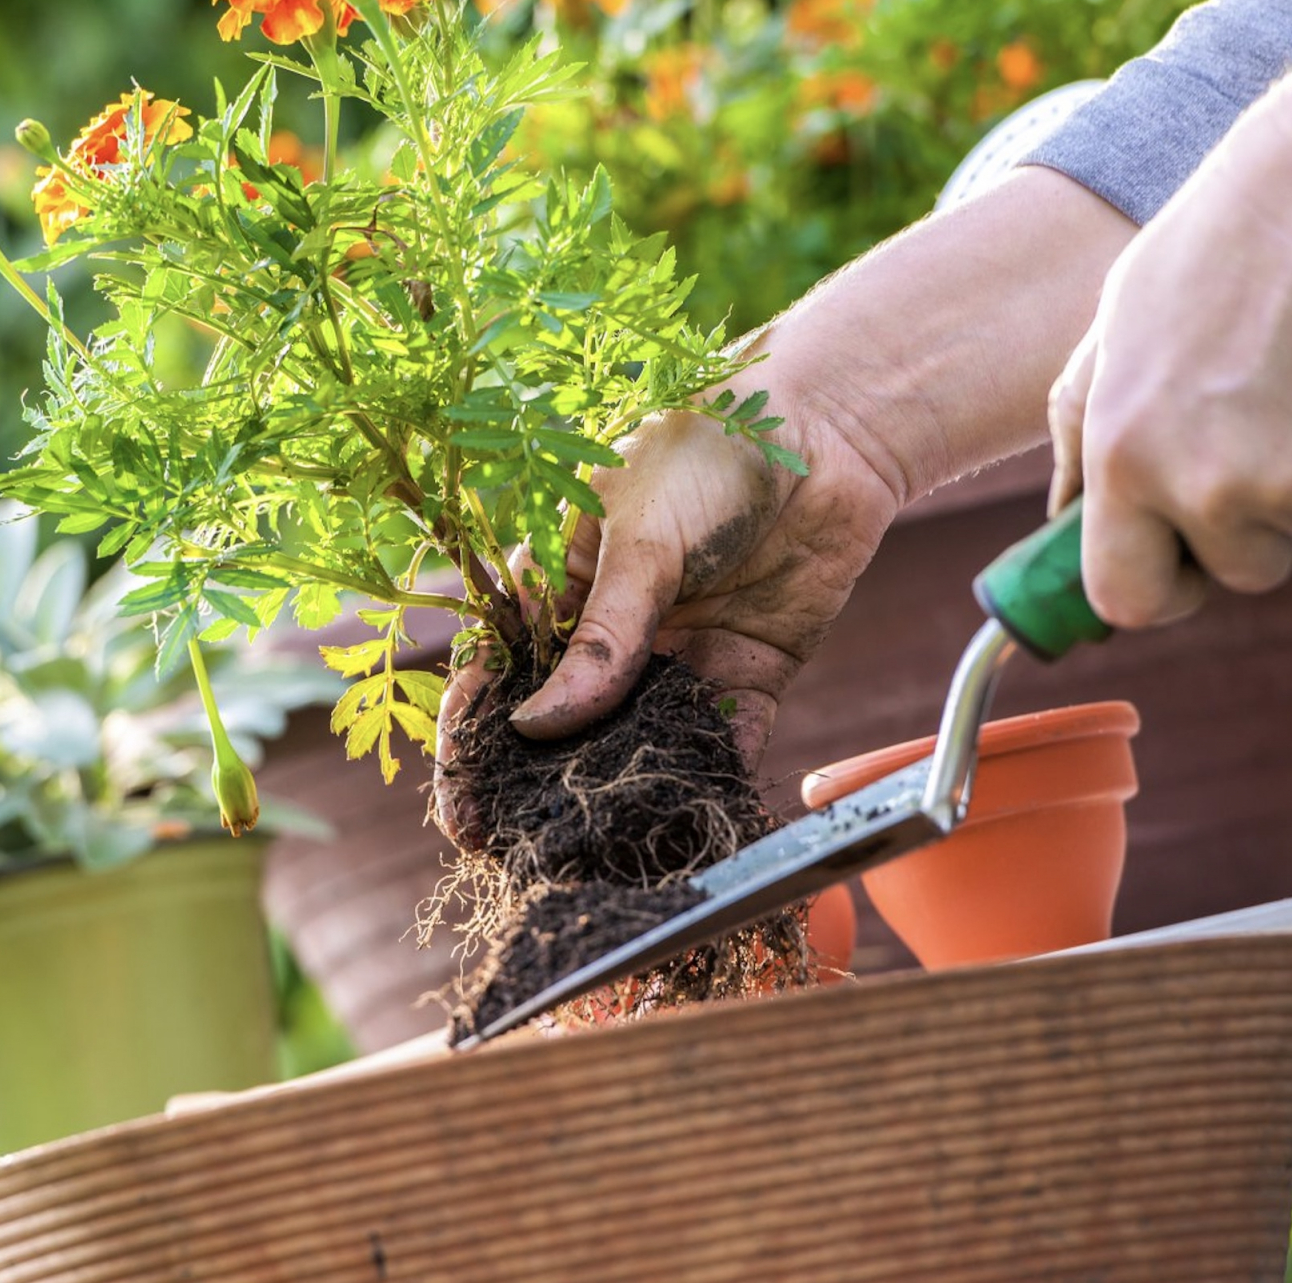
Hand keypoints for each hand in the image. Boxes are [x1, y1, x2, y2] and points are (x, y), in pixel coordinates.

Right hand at [433, 167, 1134, 840]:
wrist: (827, 429)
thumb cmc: (708, 453)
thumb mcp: (640, 539)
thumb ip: (601, 638)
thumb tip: (535, 727)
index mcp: (563, 584)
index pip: (501, 670)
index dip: (476, 737)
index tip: (463, 803)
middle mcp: (615, 632)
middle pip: (563, 725)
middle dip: (536, 789)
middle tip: (515, 853)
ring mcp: (679, 657)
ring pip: (638, 744)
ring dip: (620, 797)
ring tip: (598, 861)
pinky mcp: (748, 676)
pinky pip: (723, 744)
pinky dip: (709, 785)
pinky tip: (690, 832)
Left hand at [1050, 168, 1291, 627]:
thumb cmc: (1224, 245)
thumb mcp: (1114, 330)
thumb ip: (1083, 433)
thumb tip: (1061, 519)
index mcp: (1125, 455)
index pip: (1124, 596)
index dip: (1155, 588)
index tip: (1175, 568)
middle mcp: (1206, 485)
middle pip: (1234, 575)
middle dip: (1245, 535)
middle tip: (1255, 440)